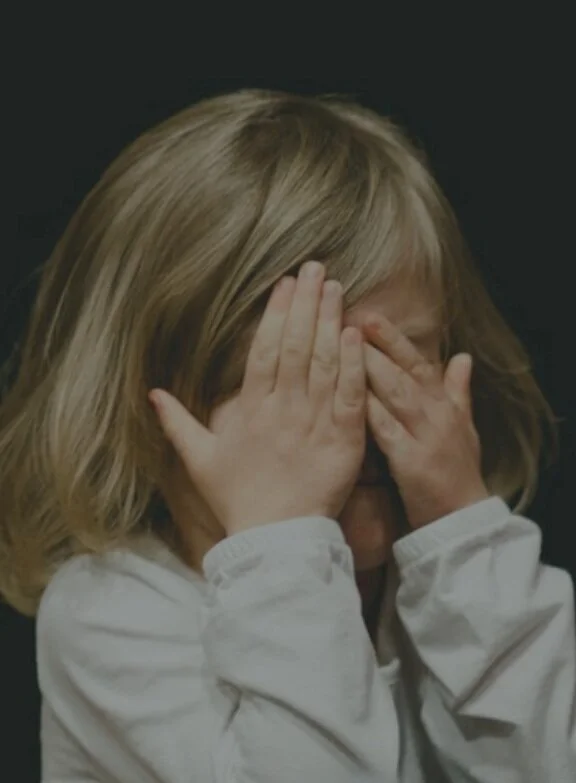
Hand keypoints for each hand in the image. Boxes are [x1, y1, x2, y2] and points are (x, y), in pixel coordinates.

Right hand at [149, 263, 367, 536]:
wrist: (276, 541)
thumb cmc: (238, 500)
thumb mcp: (201, 461)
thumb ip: (178, 424)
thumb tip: (153, 393)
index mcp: (251, 410)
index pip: (265, 350)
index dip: (275, 314)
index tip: (285, 284)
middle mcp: (283, 410)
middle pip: (296, 346)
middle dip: (307, 304)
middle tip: (317, 269)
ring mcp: (314, 424)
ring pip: (323, 363)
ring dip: (331, 322)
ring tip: (337, 289)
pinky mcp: (343, 441)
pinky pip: (349, 396)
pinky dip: (353, 364)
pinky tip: (356, 334)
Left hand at [357, 313, 489, 531]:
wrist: (463, 522)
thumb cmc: (458, 473)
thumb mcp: (463, 428)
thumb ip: (457, 391)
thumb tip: (464, 356)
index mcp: (443, 404)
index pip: (416, 362)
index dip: (392, 338)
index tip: (368, 314)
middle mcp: (436, 414)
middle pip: (403, 371)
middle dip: (376, 344)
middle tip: (348, 317)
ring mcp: (426, 436)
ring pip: (395, 393)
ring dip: (370, 367)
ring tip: (344, 344)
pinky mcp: (412, 462)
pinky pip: (387, 430)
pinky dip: (369, 411)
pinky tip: (347, 396)